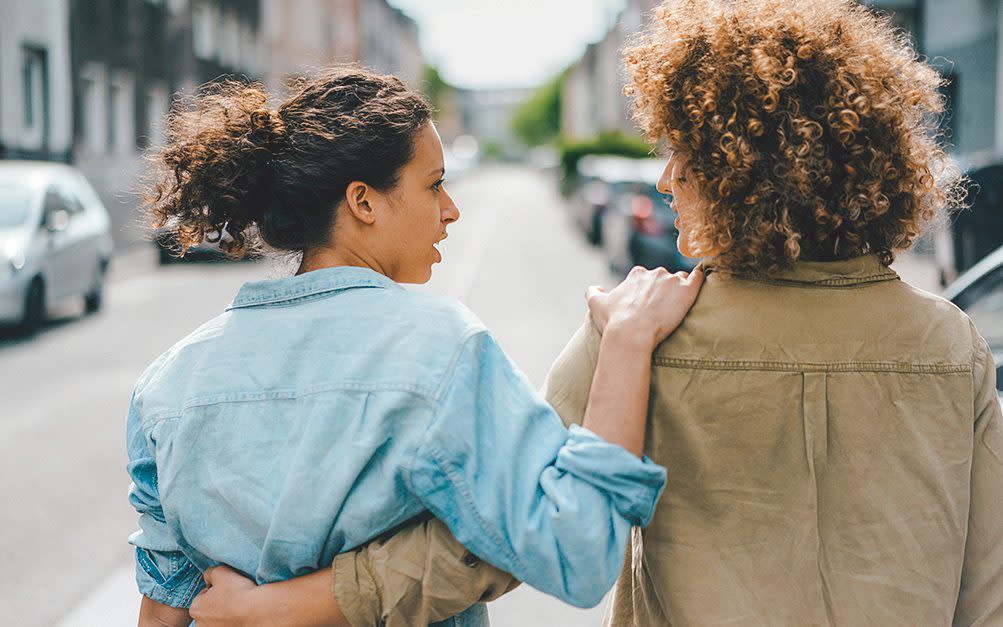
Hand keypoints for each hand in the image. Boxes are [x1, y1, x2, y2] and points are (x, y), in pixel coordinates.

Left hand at [189, 565, 258, 626]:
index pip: (203, 595)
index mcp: (195, 608)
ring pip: (216, 619)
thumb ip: (209, 573)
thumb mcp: (220, 572)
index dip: (216, 589)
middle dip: (217, 603)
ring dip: (223, 613)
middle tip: (232, 597)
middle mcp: (199, 624)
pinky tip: (239, 615)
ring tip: (237, 606)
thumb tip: (208, 578)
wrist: (257, 611)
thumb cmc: (237, 592)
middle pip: (208, 608)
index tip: (226, 588)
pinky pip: (225, 624)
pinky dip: (230, 621)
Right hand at [586, 266, 703, 345]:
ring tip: (680, 306)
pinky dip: (700, 280)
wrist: (630, 334)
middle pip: (665, 278)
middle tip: (663, 309)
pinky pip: (699, 278)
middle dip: (665, 290)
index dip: (648, 290)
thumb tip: (595, 288)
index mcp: (637, 274)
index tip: (648, 304)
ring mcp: (672, 280)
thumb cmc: (613, 321)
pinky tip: (701, 286)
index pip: (647, 277)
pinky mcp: (687, 291)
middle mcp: (655, 273)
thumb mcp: (596, 304)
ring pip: (681, 280)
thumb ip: (593, 292)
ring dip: (680, 289)